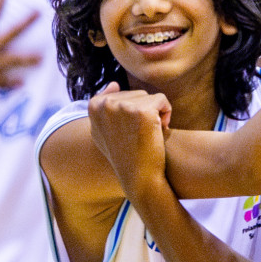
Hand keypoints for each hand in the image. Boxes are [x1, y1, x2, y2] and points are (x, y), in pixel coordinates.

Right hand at [87, 82, 171, 198]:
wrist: (139, 177)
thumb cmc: (125, 156)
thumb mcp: (103, 132)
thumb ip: (104, 109)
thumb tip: (114, 84)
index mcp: (94, 106)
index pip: (123, 95)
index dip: (132, 115)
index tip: (129, 133)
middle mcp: (105, 104)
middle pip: (137, 94)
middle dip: (144, 112)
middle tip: (140, 136)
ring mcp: (122, 106)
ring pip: (150, 98)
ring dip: (156, 114)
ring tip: (148, 134)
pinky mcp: (142, 111)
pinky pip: (162, 100)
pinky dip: (167, 114)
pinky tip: (160, 131)